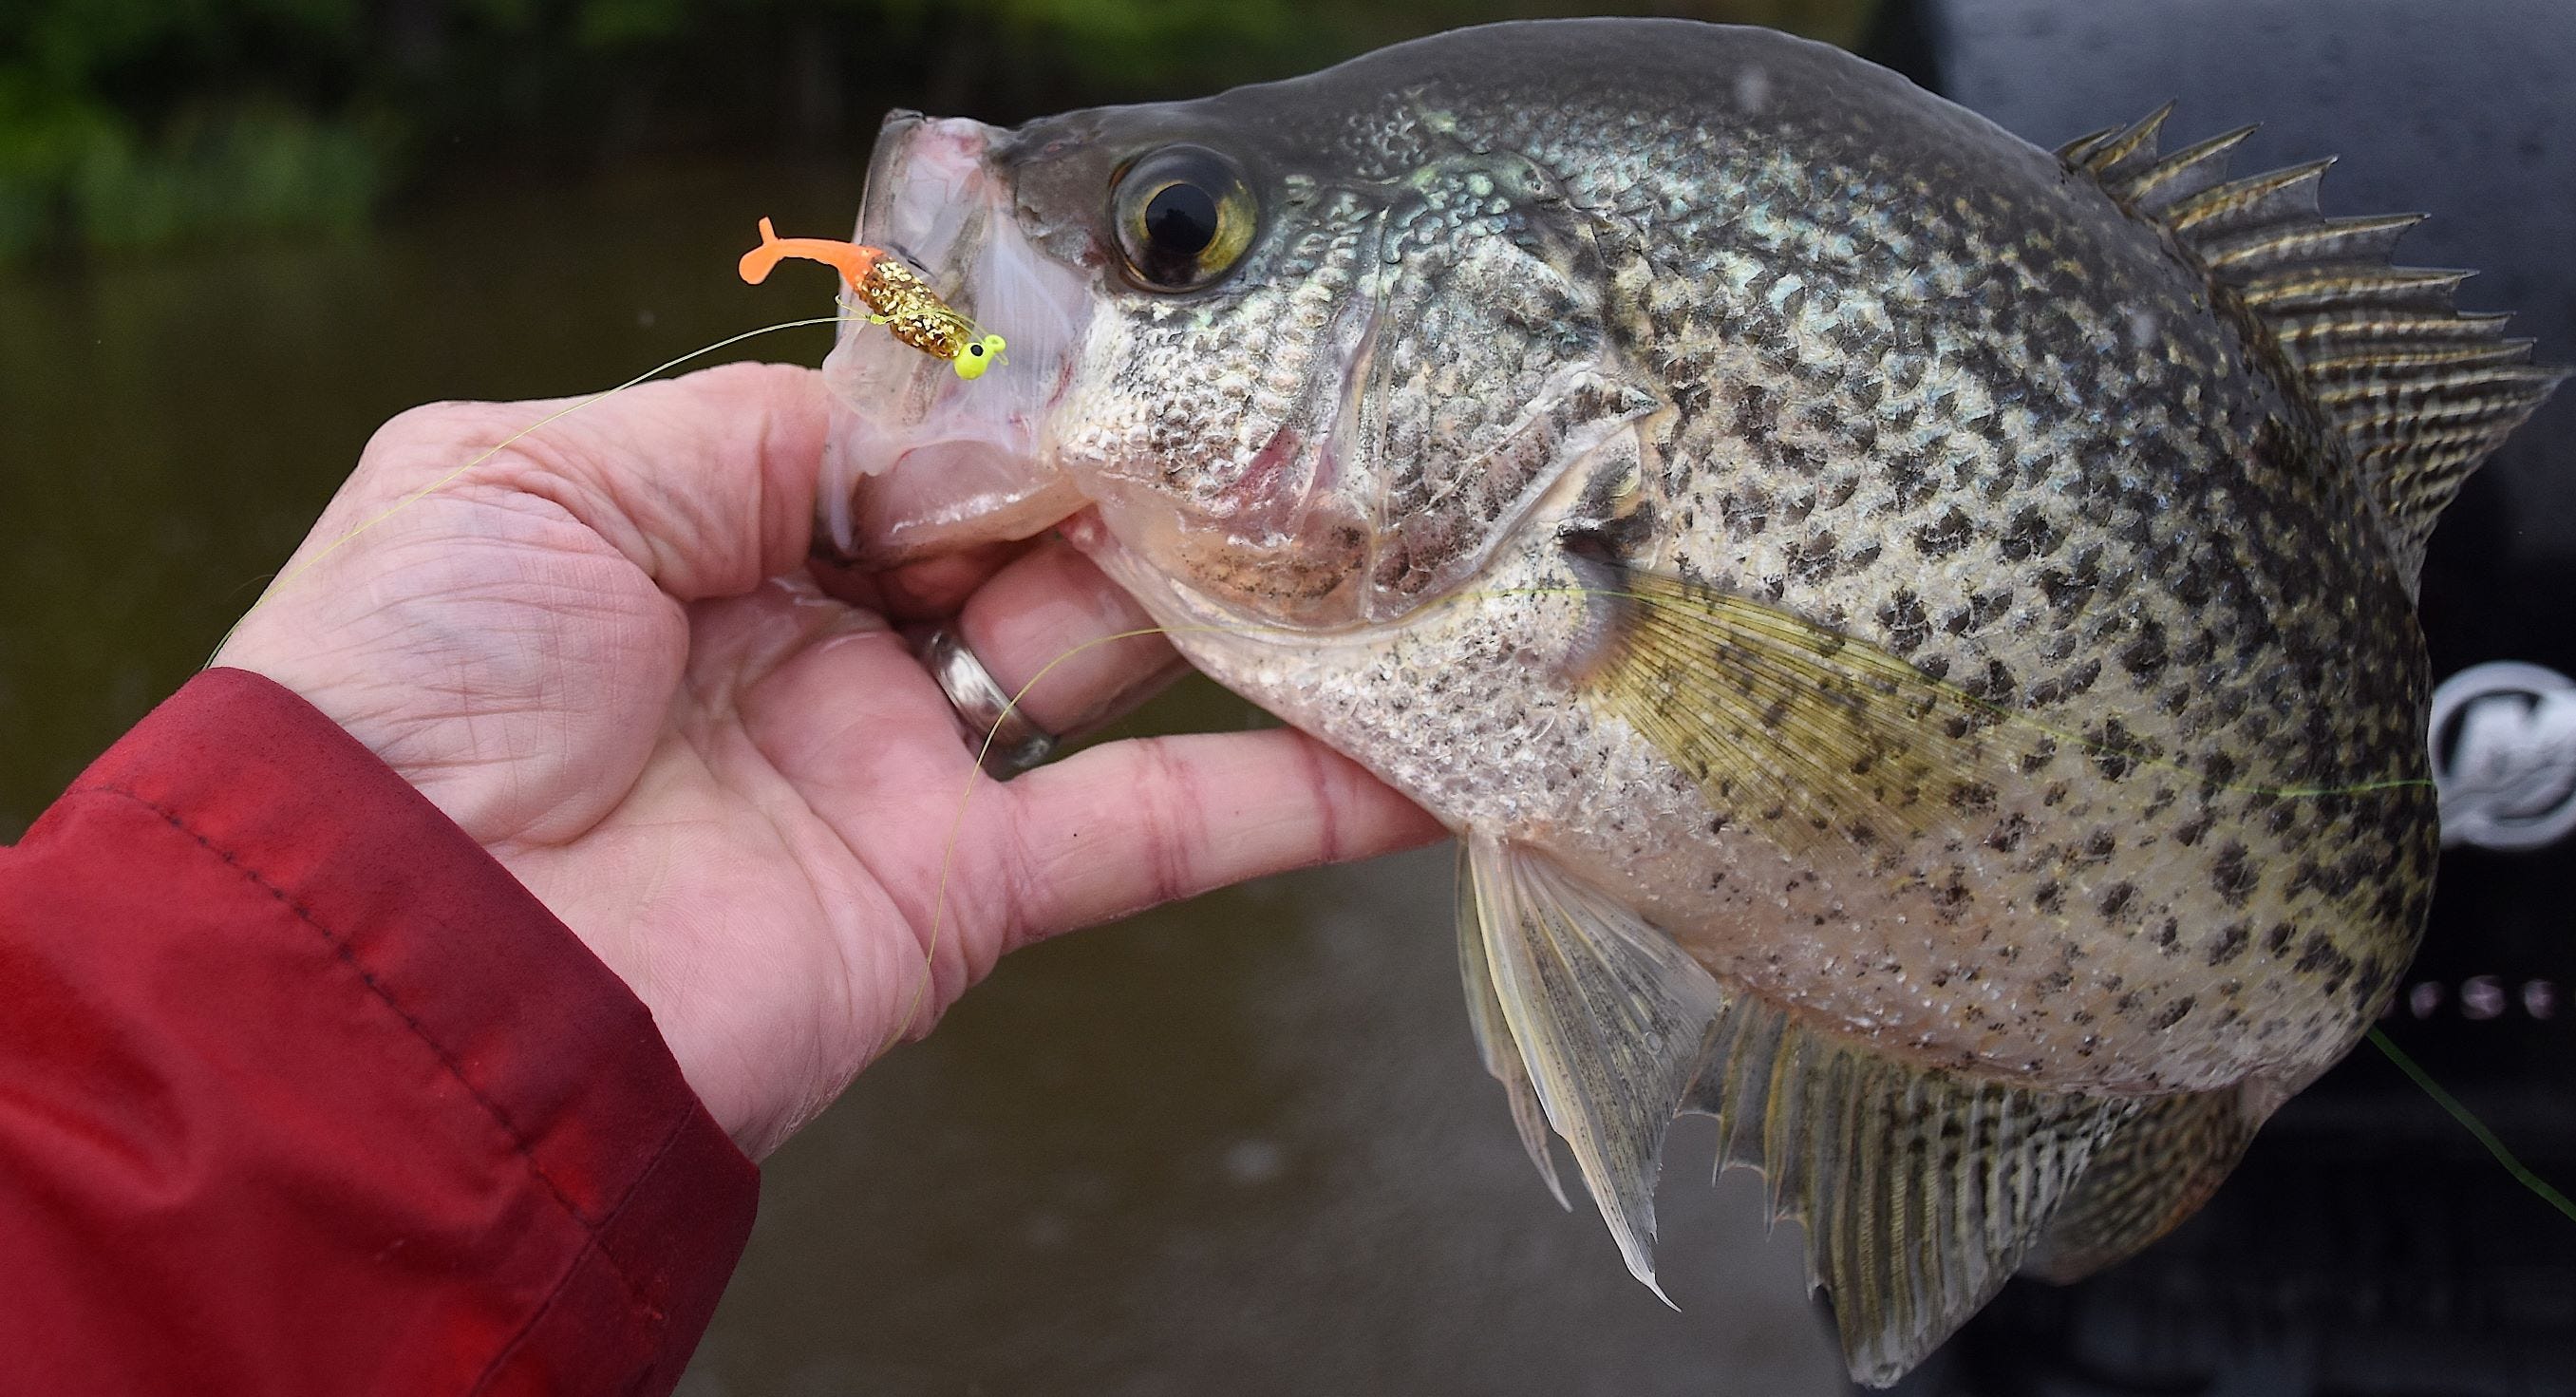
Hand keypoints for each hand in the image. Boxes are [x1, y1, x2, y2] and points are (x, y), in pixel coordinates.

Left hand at [215, 363, 1440, 1156]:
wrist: (401, 968)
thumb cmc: (406, 697)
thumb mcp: (517, 480)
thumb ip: (730, 431)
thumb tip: (900, 418)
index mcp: (706, 538)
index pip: (904, 445)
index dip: (1007, 396)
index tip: (1123, 342)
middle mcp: (815, 647)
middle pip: (1021, 537)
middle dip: (1137, 477)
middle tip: (1277, 417)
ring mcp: (897, 771)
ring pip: (1105, 660)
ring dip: (1231, 598)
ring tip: (1369, 528)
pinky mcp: (957, 894)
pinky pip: (1148, 834)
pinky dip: (1290, 805)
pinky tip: (1409, 760)